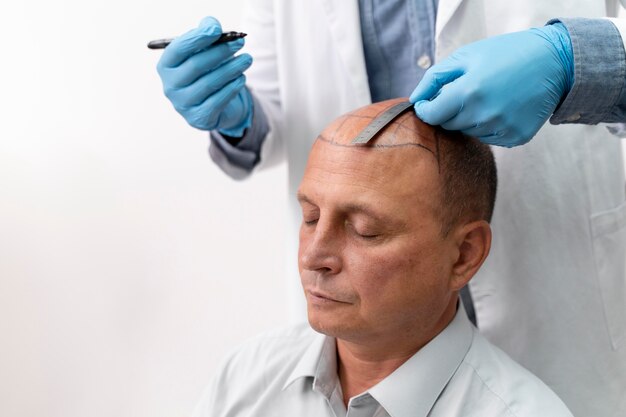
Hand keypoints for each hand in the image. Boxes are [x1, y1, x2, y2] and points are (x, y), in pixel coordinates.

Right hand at [157, 16, 252, 135]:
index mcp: (166, 66)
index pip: (179, 49)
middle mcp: (170, 86)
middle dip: (220, 52)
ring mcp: (183, 104)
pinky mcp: (198, 117)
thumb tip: (212, 26)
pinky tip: (241, 78)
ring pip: (209, 83)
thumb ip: (206, 37)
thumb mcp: (202, 53)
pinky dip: (232, 88)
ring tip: (247, 59)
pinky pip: (218, 101)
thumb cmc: (204, 73)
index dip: (197, 37)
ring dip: (231, 69)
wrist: (210, 105)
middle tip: (239, 42)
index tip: (216, 29)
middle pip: (196, 65)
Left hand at [410, 23, 573, 146]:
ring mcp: (501, 129)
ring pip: (468, 132)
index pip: (431, 116)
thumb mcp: (466, 56)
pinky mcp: (515, 138)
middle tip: (467, 91)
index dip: (426, 109)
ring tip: (488, 96)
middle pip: (449, 125)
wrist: (555, 61)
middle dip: (450, 110)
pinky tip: (502, 107)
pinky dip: (489, 125)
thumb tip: (415, 100)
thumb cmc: (505, 54)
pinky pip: (488, 138)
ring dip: (470, 118)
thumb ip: (434, 79)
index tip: (428, 102)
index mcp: (468, 92)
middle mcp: (483, 115)